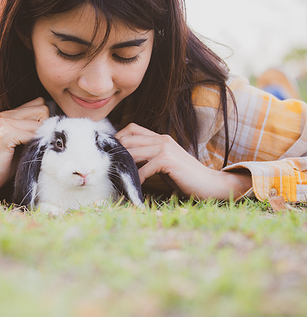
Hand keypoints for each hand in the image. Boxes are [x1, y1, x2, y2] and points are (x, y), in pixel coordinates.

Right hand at [0, 97, 48, 197]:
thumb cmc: (9, 162)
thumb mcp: (25, 141)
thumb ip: (35, 129)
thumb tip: (57, 124)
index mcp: (11, 113)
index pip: (40, 104)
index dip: (44, 121)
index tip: (39, 137)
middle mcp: (6, 114)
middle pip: (43, 109)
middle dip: (44, 128)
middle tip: (34, 144)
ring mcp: (5, 122)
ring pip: (40, 121)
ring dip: (40, 137)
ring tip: (30, 149)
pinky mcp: (6, 133)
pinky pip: (33, 135)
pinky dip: (34, 145)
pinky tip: (26, 153)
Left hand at [116, 123, 251, 200]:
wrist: (209, 184)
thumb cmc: (184, 176)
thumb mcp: (163, 163)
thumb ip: (148, 158)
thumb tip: (125, 161)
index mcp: (160, 138)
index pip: (131, 128)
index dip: (118, 139)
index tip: (110, 153)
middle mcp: (161, 139)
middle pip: (127, 139)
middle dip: (115, 153)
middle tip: (107, 166)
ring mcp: (165, 148)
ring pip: (132, 152)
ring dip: (123, 166)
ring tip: (117, 177)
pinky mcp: (167, 160)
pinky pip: (143, 169)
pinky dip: (137, 180)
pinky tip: (135, 188)